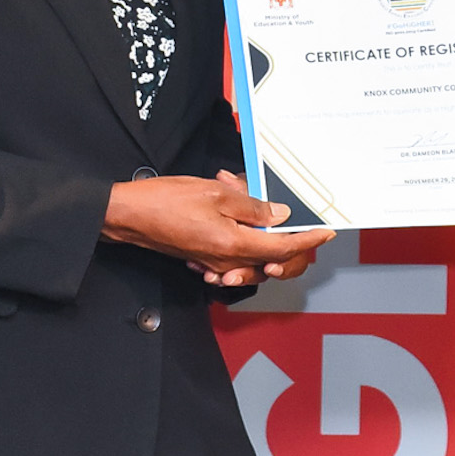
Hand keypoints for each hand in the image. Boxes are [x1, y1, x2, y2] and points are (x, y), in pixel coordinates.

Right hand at [104, 172, 333, 286]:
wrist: (129, 216)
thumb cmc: (165, 201)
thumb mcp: (215, 194)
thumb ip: (251, 206)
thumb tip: (278, 215)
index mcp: (235, 244)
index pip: (284, 247)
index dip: (308, 239)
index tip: (325, 231)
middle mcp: (228, 260)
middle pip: (274, 262)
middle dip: (293, 246)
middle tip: (302, 225)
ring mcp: (215, 262)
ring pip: (256, 259)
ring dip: (265, 237)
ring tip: (254, 206)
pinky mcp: (204, 259)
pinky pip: (235, 258)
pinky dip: (244, 242)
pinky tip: (236, 220)